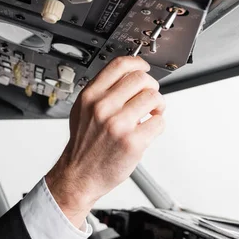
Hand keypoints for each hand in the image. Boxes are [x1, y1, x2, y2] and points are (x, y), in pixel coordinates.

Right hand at [46, 56, 165, 227]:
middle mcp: (102, 107)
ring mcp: (118, 124)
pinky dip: (158, 125)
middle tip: (148, 97)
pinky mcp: (132, 142)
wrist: (78, 175)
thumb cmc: (83, 145)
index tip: (143, 68)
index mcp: (90, 96)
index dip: (137, 63)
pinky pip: (159, 122)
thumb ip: (100, 92)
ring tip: (150, 114)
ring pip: (154, 97)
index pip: (119, 65)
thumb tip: (125, 76)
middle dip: (150, 86)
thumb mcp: (81, 111)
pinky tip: (147, 129)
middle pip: (141, 79)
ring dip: (158, 105)